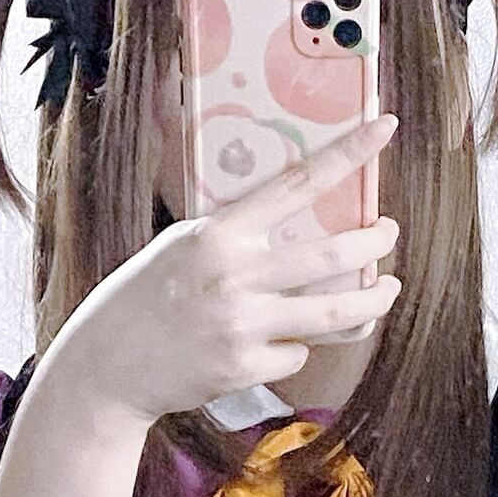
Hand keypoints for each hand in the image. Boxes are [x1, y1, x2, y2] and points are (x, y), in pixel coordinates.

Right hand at [33, 115, 400, 429]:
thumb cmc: (150, 295)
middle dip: (374, 242)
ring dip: (371, 302)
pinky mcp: (245, 368)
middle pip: (332, 255)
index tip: (385, 128)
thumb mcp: (185, 245)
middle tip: (388, 233)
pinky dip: (295, 347)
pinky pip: (298, 353)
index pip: (296, 183)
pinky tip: (272, 344)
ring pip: (334, 313)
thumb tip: (305, 224)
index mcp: (219, 232)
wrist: (110, 363)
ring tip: (386, 291)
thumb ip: (239, 235)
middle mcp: (234, 275)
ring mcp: (241, 324)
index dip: (347, 154)